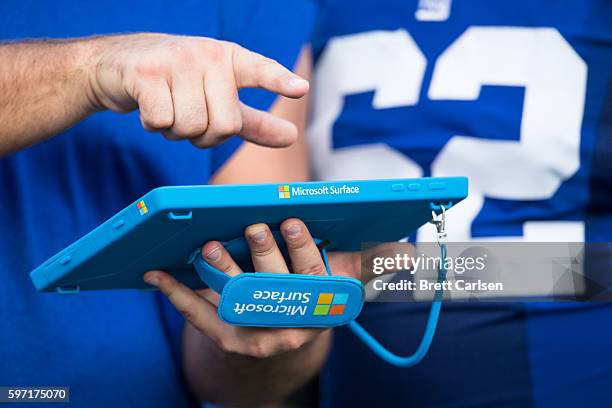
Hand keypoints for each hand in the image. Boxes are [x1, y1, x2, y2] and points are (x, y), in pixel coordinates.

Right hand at [87, 33, 308, 147]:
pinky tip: (148, 106)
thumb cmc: (176, 84)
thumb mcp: (218, 99)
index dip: (278, 81)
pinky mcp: (146, 72)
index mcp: (229, 59)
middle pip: (224, 125)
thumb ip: (253, 120)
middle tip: (189, 116)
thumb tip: (291, 137)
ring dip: (177, 132)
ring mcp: (176, 60)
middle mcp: (206, 54)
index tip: (301, 89)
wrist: (117, 66)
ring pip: (191, 127)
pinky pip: (162, 123)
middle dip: (206, 135)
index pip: (259, 70)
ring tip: (168, 108)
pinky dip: (154, 126)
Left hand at [144, 219, 411, 357]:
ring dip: (221, 274)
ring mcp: (257, 336)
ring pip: (237, 302)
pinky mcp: (227, 340)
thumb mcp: (344, 277)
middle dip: (266, 257)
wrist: (284, 334)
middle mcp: (290, 325)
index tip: (295, 220)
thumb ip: (371, 260)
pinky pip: (200, 317)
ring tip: (209, 246)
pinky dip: (176, 294)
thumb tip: (411, 251)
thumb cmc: (314, 290)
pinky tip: (156, 273)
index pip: (314, 277)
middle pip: (276, 288)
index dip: (305, 250)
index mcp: (320, 306)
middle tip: (253, 227)